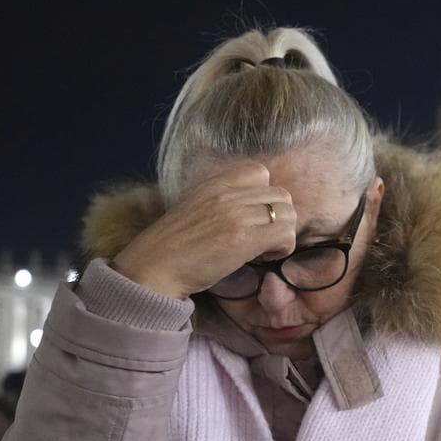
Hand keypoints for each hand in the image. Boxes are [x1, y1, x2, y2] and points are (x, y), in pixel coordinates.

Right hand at [112, 162, 296, 298]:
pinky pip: (285, 234)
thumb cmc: (171, 247)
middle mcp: (227, 192)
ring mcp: (236, 213)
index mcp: (213, 182)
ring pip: (287, 213)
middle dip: (279, 217)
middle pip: (280, 194)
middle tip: (265, 238)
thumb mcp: (194, 209)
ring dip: (283, 234)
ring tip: (264, 249)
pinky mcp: (243, 237)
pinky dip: (282, 248)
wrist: (153, 268)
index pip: (260, 172)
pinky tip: (264, 257)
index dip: (265, 196)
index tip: (256, 217)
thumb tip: (249, 211)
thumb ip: (219, 202)